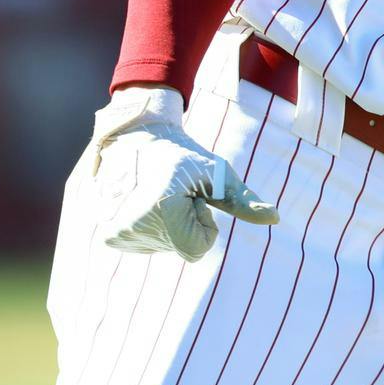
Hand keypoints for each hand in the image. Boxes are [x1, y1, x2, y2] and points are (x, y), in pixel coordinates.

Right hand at [88, 84, 278, 259]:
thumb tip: (276, 218)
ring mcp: (115, 233)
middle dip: (186, 223)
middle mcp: (131, 226)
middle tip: (174, 192)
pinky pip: (147, 244)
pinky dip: (152, 227)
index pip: (197, 249)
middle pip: (180, 249)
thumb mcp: (217, 173)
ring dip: (169, 225)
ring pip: (165, 247)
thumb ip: (244, 201)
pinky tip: (143, 200)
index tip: (192, 195)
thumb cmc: (185, 154)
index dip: (203, 222)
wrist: (137, 135)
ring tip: (158, 193)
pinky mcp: (107, 237)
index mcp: (159, 209)